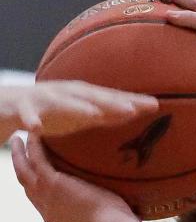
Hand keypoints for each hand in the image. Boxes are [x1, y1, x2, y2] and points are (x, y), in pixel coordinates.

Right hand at [0, 81, 156, 142]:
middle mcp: (66, 93)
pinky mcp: (23, 107)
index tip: (155, 106)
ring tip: (94, 114)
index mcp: (82, 96)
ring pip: (63, 103)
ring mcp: (44, 98)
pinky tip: (36, 128)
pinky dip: (32, 120)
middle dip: (112, 102)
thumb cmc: (50, 110)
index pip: (111, 99)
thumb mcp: (81, 115)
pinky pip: (28, 115)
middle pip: (93, 97)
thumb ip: (104, 115)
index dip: (131, 101)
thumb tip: (133, 114)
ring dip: (77, 107)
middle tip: (133, 109)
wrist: (9, 104)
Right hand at [11, 134, 139, 221]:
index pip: (42, 203)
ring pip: (25, 172)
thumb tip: (111, 210)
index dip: (37, 188)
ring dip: (20, 155)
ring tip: (18, 140)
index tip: (38, 175)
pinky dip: (34, 146)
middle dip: (22, 169)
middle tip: (20, 153)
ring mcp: (47, 198)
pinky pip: (37, 159)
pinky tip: (34, 134)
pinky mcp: (53, 184)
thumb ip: (98, 217)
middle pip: (28, 187)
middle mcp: (48, 212)